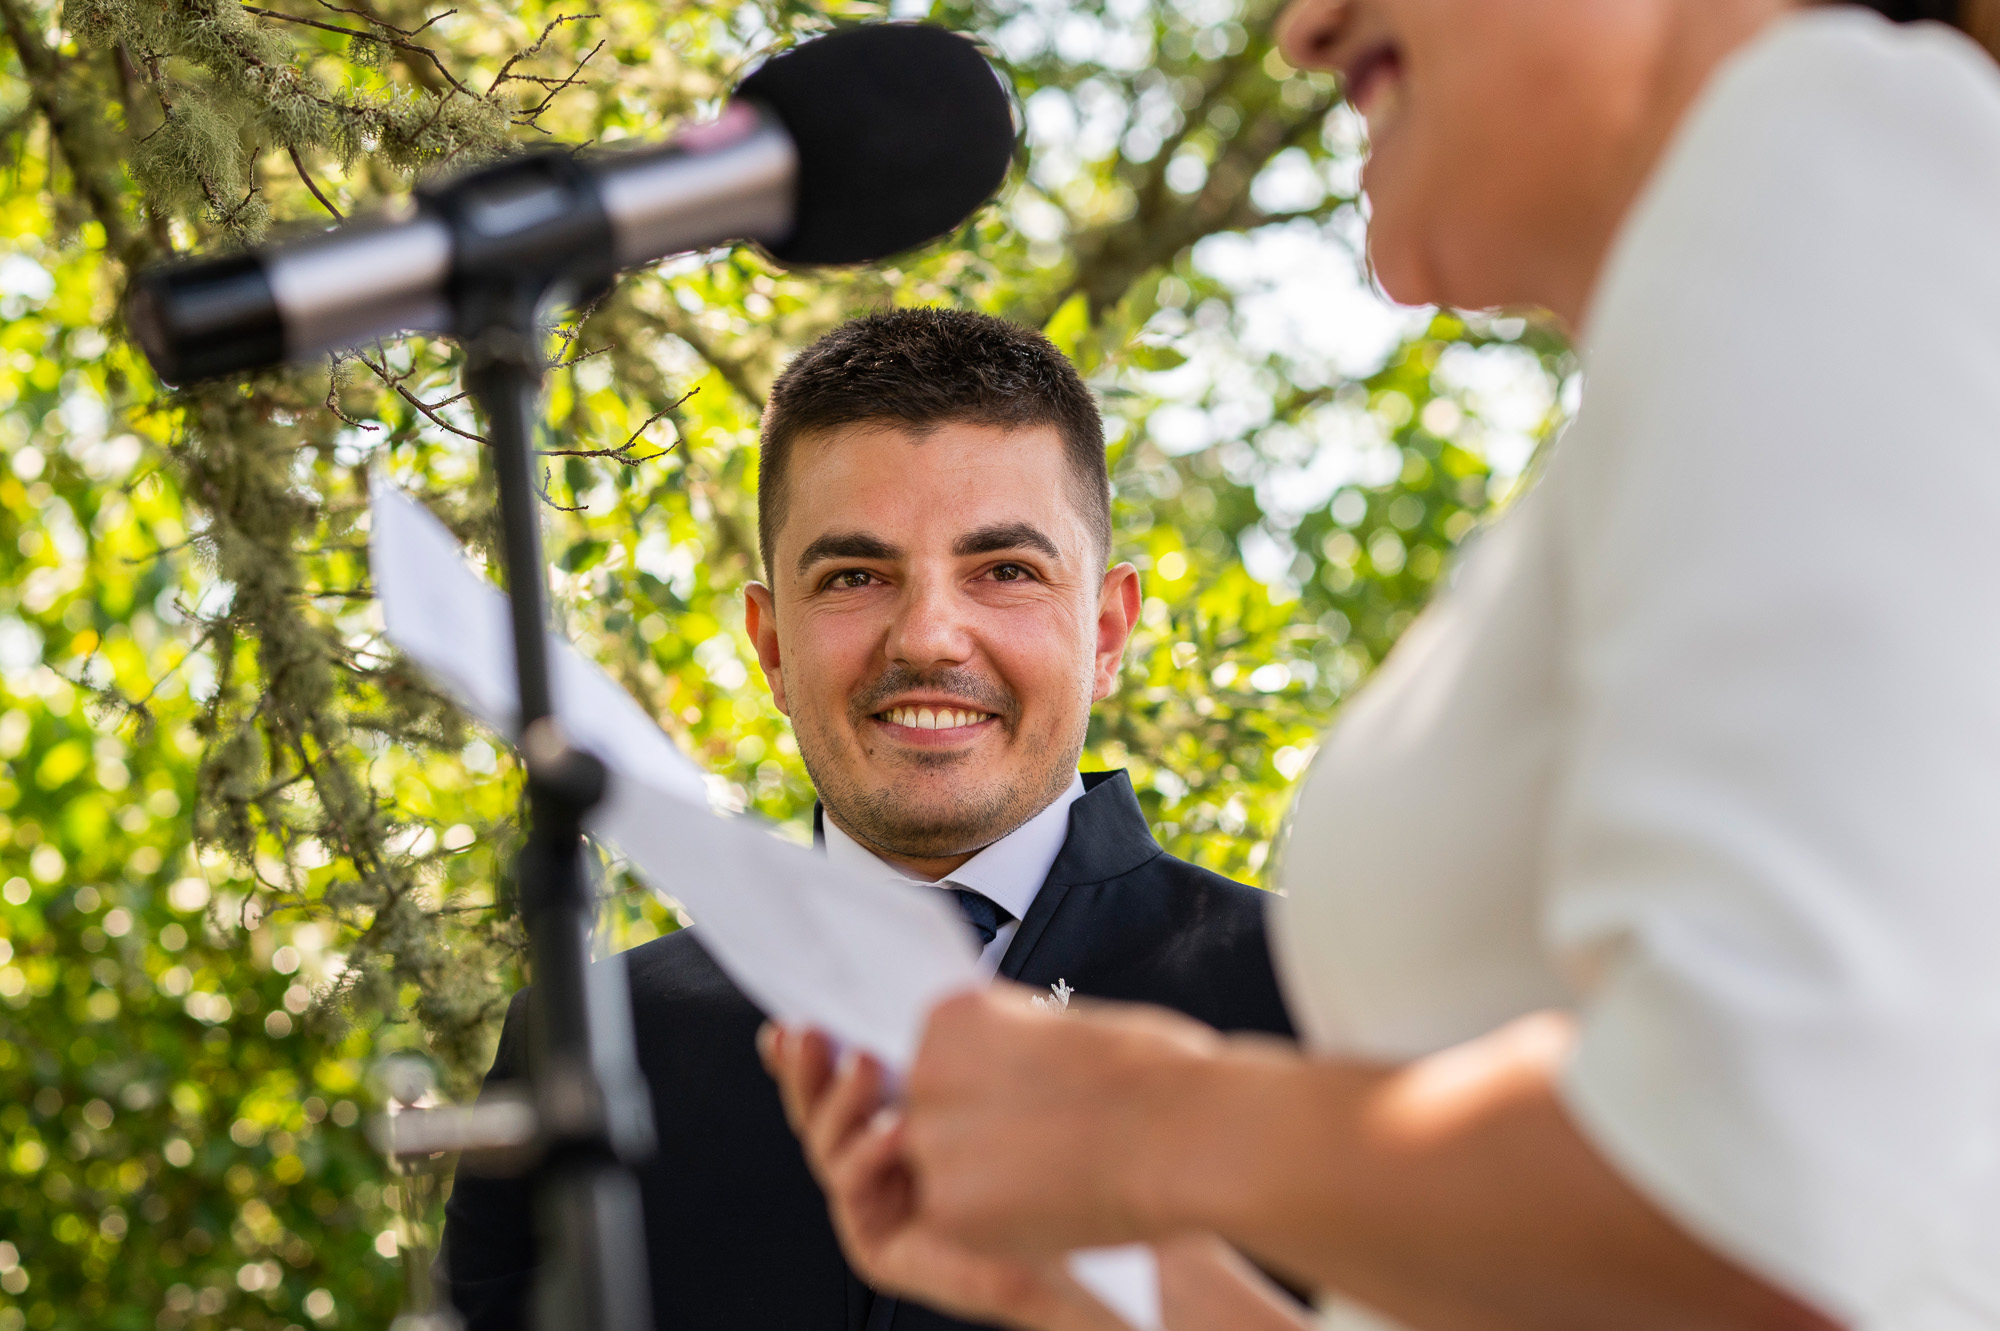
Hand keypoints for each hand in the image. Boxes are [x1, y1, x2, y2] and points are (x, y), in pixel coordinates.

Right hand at [760, 1022, 1128, 1330]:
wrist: (1095, 1215)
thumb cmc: (1057, 1146)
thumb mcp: (990, 1072)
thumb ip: (943, 1040)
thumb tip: (908, 995)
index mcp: (892, 1116)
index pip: (835, 1080)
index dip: (803, 1054)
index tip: (786, 1021)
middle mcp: (875, 1163)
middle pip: (816, 1113)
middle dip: (806, 1070)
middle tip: (808, 1032)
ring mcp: (873, 1206)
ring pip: (826, 1149)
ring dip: (840, 1105)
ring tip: (866, 1065)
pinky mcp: (879, 1249)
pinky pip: (852, 1194)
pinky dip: (866, 1157)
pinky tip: (895, 1130)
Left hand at [902, 987, 1224, 1255]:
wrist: (1188, 1132)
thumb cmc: (1153, 1076)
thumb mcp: (1063, 1028)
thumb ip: (1010, 1052)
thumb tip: (1001, 1079)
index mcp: (955, 1016)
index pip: (941, 1062)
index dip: (989, 1090)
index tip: (1028, 1100)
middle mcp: (928, 1071)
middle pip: (932, 1117)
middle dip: (979, 1136)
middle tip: (1045, 1143)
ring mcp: (934, 1141)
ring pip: (941, 1173)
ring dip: (984, 1181)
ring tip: (1055, 1174)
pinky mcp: (949, 1208)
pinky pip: (959, 1222)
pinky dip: (999, 1223)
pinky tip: (1052, 1201)